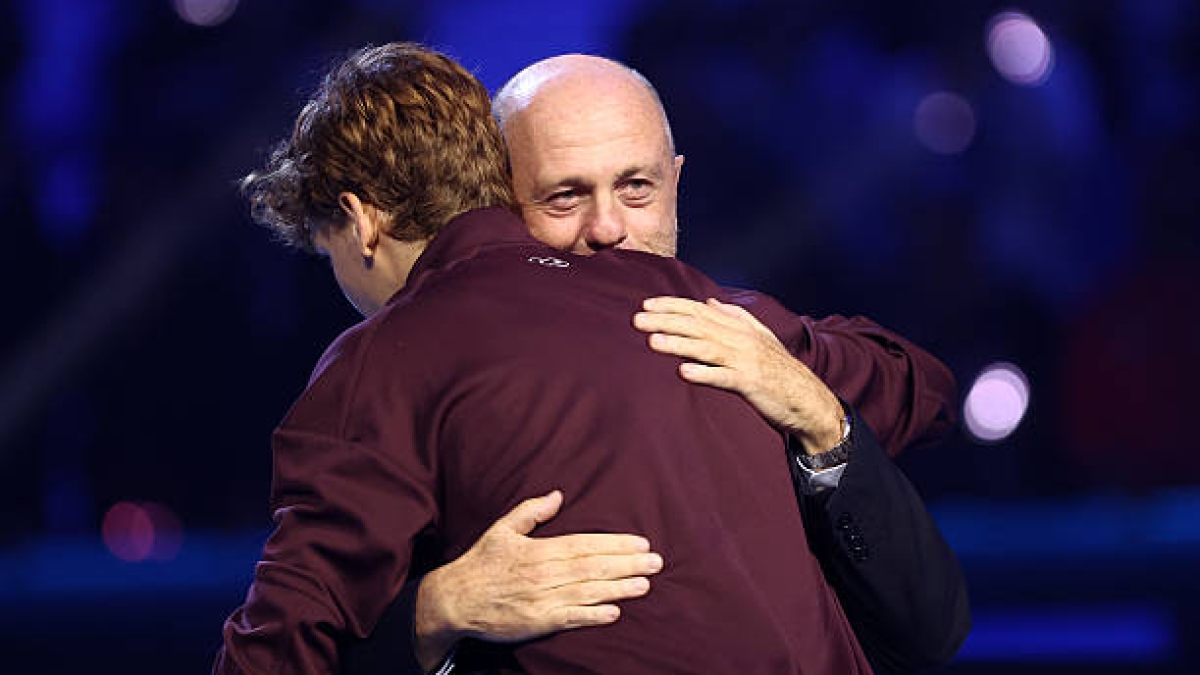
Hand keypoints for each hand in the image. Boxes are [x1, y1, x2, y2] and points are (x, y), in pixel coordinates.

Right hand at [413, 490, 662, 669]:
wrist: (454, 600)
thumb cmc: (480, 563)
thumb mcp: (502, 529)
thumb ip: (531, 512)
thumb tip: (558, 495)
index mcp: (538, 550)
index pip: (585, 544)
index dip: (615, 543)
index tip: (640, 542)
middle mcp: (543, 574)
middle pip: (592, 567)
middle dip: (627, 564)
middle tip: (656, 562)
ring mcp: (541, 600)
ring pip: (587, 592)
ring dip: (619, 588)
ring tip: (645, 584)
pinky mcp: (537, 623)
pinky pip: (570, 619)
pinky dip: (593, 616)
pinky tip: (614, 613)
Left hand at [633, 296, 843, 454]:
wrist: (807, 398)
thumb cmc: (779, 369)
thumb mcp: (759, 336)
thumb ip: (734, 317)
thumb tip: (710, 301)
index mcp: (740, 327)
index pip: (701, 311)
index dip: (673, 306)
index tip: (647, 304)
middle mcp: (741, 339)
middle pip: (698, 326)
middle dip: (666, 321)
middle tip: (637, 320)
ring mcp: (746, 361)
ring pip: (706, 349)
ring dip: (678, 345)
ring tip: (652, 342)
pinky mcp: (750, 383)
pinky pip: (723, 377)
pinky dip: (704, 374)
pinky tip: (683, 372)